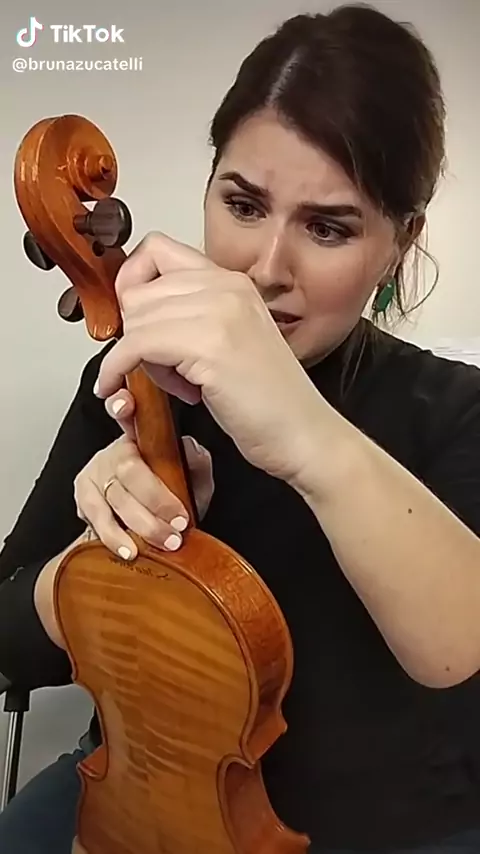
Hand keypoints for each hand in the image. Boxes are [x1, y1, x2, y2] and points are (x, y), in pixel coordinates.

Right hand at [74, 419, 213, 560]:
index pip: (126, 413)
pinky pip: (95, 520)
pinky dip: (114, 537)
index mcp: (139, 437)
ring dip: (140, 525)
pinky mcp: (84, 501)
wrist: (146, 517)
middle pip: (128, 471)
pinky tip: (129, 549)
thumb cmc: (168, 490)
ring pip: (112, 500)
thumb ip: (196, 462)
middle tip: (179, 523)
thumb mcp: (191, 473)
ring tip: (163, 541)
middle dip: (156, 501)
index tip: (124, 406)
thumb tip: (192, 451)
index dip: (120, 406)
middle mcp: (113, 454)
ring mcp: (95, 477)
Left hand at [94, 232, 324, 485]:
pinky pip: (134, 346)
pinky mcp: (208, 345)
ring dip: (136, 357)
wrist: (303, 434)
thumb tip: (137, 315)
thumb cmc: (268, 401)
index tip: (135, 321)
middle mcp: (226, 287)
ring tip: (173, 382)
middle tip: (163, 367)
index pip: (156, 250)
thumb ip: (192, 317)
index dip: (132, 284)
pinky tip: (125, 390)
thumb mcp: (229, 340)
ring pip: (135, 318)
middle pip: (138, 290)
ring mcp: (219, 312)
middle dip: (136, 331)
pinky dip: (117, 370)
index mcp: (232, 282)